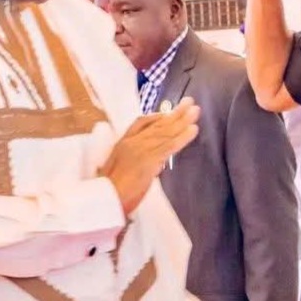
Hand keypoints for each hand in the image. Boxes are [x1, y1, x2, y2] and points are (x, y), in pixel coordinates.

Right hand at [101, 97, 199, 214]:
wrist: (105, 198)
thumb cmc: (107, 190)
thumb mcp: (114, 169)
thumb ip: (131, 162)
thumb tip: (150, 164)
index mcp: (122, 143)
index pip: (140, 123)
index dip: (156, 117)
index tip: (168, 113)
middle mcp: (132, 142)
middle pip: (157, 124)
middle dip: (175, 113)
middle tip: (190, 102)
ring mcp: (141, 149)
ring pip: (165, 132)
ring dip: (183, 121)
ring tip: (195, 111)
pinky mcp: (149, 159)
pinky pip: (169, 146)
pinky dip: (182, 137)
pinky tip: (193, 130)